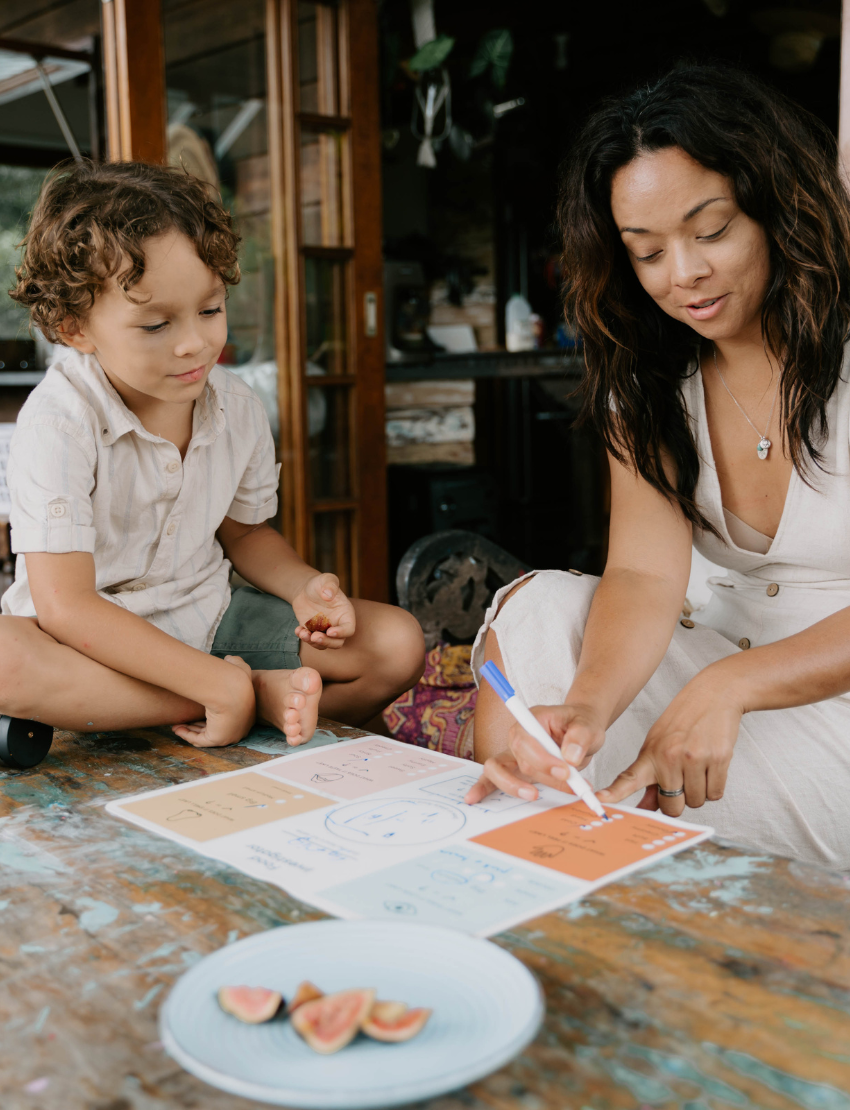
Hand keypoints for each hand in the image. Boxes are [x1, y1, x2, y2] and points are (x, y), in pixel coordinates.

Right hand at [172, 656, 255, 747]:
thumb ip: (235, 662)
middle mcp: (238, 726)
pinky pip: (200, 740)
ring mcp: (229, 735)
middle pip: (215, 727)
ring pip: (206, 735)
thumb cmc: (235, 677)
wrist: (231, 688)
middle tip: (183, 720)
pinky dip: (187, 735)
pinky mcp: (218, 740)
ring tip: (176, 725)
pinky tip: (176, 728)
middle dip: (197, 724)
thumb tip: (228, 658)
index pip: (225, 715)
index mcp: (244, 712)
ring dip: (190, 730)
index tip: (195, 707)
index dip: (209, 712)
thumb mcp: (239, 666)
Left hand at [292, 572, 355, 649]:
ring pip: (324, 644)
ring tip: (303, 633)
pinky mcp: (313, 632)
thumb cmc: (320, 583)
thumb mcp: (326, 579)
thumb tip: (328, 595)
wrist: (306, 590)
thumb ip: (330, 584)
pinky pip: (310, 640)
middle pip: (337, 642)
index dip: (342, 632)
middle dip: (326, 642)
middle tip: (315, 637)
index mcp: (345, 614)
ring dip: (313, 643)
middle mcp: (337, 625)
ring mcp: (325, 630)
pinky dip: (304, 638)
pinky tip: (298, 630)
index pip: (349, 629)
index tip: (330, 631)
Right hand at [465, 703, 605, 803]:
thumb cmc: (581, 724)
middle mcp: (518, 736)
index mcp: (532, 719)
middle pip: (518, 759)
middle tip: (568, 781)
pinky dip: (483, 788)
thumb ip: (579, 738)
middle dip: (541, 774)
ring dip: (518, 787)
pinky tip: (473, 798)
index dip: (542, 758)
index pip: (527, 740)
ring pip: (503, 771)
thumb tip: (571, 758)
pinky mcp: (515, 768)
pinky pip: (493, 777)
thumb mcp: (587, 726)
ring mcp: (514, 753)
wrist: (580, 729)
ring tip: (535, 796)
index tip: (565, 770)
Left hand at [597, 670, 742, 816]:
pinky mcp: (718, 759)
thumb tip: (645, 808)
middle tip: (681, 780)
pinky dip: (713, 787)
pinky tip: (710, 767)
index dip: (614, 793)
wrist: (714, 694)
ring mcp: (694, 758)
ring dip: (698, 792)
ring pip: (696, 802)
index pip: (628, 778)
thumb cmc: (683, 719)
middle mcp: (669, 757)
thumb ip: (651, 777)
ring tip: (697, 767)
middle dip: (678, 801)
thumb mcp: (658, 742)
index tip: (599, 801)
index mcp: (650, 753)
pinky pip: (715, 794)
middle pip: (672, 806)